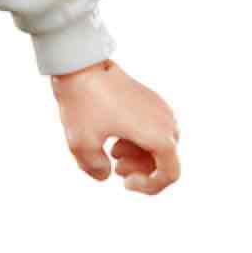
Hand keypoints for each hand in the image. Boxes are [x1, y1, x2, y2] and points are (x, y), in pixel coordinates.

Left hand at [51, 59, 180, 194]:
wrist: (81, 65)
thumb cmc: (83, 103)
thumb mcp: (82, 145)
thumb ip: (96, 169)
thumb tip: (107, 174)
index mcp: (158, 135)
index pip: (170, 174)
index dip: (150, 187)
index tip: (124, 183)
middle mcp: (166, 121)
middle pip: (165, 161)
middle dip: (141, 170)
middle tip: (115, 163)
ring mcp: (161, 109)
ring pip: (159, 145)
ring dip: (138, 156)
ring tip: (113, 150)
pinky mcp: (151, 101)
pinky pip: (153, 130)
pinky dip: (137, 140)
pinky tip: (115, 135)